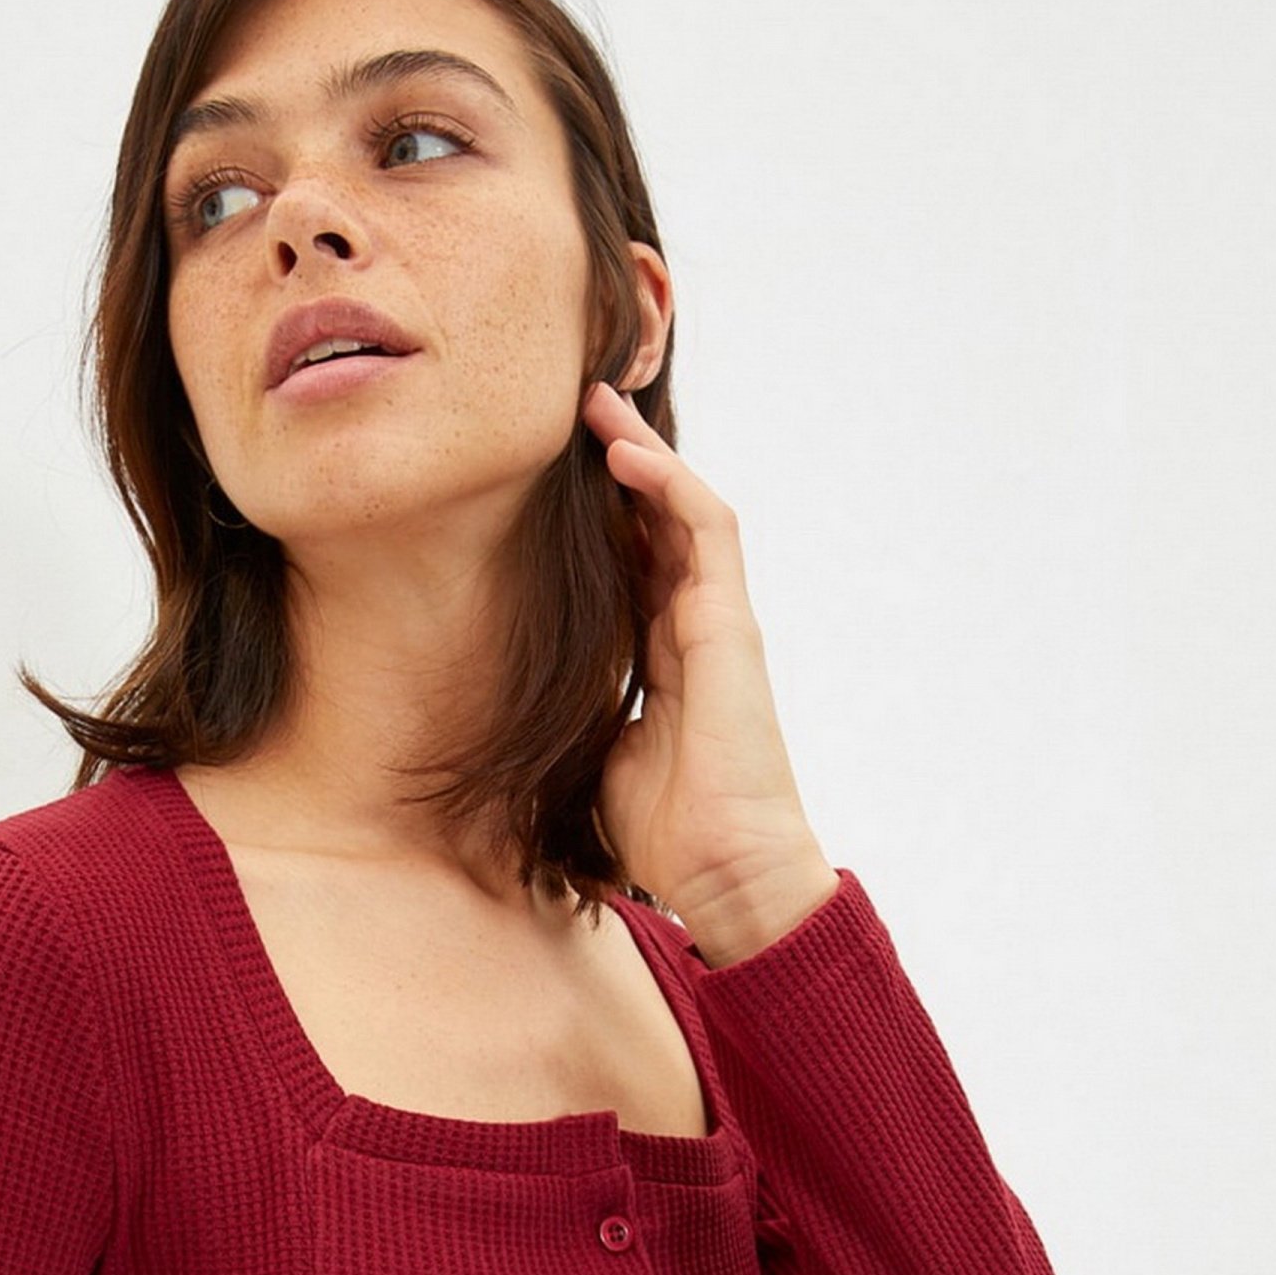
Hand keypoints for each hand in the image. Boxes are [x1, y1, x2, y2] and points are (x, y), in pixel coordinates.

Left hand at [582, 380, 838, 958]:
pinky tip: (627, 453)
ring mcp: (718, 621)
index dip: (603, 519)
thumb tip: (544, 712)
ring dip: (643, 454)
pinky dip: (669, 485)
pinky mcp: (731, 623)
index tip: (555, 482)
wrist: (724, 868)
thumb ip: (589, 717)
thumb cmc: (669, 833)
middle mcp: (696, 629)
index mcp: (666, 659)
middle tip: (574, 411)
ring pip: (685, 510)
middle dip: (620, 465)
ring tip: (598, 406)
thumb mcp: (605, 760)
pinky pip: (707, 529)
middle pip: (659, 523)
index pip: (636, 566)